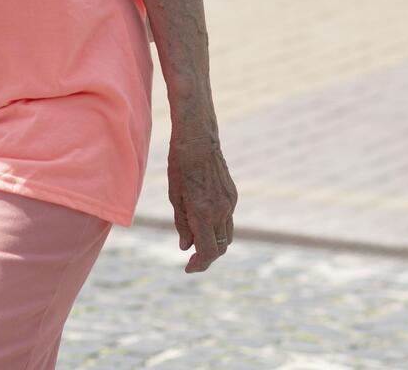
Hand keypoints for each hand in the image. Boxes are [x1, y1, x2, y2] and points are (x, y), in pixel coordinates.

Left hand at [167, 130, 236, 272]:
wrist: (198, 140)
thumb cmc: (180, 166)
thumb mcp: (175, 197)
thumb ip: (182, 225)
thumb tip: (187, 247)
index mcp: (203, 213)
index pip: (208, 252)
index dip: (200, 265)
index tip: (188, 268)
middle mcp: (220, 210)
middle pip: (221, 248)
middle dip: (207, 257)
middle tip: (192, 259)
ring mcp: (229, 203)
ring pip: (227, 235)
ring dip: (214, 243)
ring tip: (197, 241)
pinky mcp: (233, 195)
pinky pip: (228, 219)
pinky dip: (218, 227)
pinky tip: (204, 219)